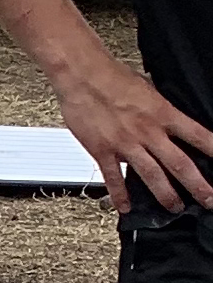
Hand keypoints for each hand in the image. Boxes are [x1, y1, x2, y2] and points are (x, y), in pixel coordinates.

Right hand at [47, 42, 212, 211]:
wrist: (82, 75)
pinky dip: (119, 195)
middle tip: (209, 200)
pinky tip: (124, 207)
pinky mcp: (102, 150)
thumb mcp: (148, 89)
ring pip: (151, 175)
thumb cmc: (112, 76)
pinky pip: (113, 177)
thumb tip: (168, 120)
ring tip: (175, 208)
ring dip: (166, 195)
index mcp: (163, 113)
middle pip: (179, 164)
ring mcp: (125, 143)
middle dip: (198, 186)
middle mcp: (148, 131)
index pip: (198, 136)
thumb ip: (159, 110)